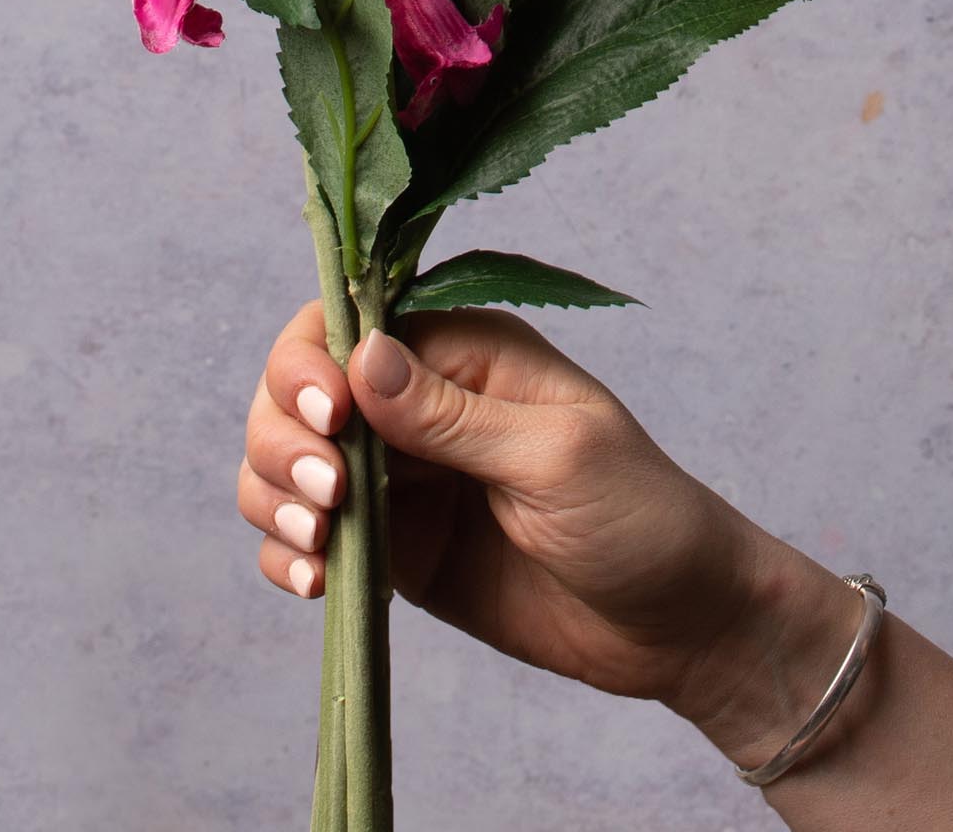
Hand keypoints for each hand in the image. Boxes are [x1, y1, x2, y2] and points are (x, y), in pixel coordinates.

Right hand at [235, 298, 860, 760]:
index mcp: (463, 352)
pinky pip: (309, 535)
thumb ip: (454, 417)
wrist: (678, 626)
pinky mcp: (395, 550)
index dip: (312, 364)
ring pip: (287, 461)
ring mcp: (402, 478)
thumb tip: (361, 358)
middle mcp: (418, 404)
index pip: (350, 325)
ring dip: (274, 494)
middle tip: (326, 493)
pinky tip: (311, 581)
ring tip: (316, 544)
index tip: (325, 420)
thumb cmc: (640, 517)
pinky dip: (287, 552)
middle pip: (299, 389)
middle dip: (283, 435)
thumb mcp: (556, 456)